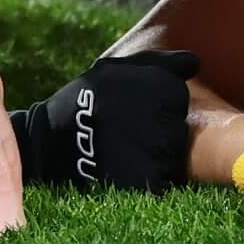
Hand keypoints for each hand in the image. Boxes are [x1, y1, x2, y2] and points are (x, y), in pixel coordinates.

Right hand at [8, 49, 198, 193]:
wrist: (48, 141)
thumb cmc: (86, 100)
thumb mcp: (117, 69)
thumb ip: (160, 63)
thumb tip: (195, 63)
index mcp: (159, 85)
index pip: (178, 97)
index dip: (158, 104)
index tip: (134, 107)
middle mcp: (160, 115)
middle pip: (179, 129)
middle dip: (159, 131)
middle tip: (127, 130)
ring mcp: (153, 149)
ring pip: (172, 156)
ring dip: (155, 156)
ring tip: (124, 148)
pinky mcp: (142, 179)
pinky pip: (161, 181)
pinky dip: (148, 179)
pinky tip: (125, 168)